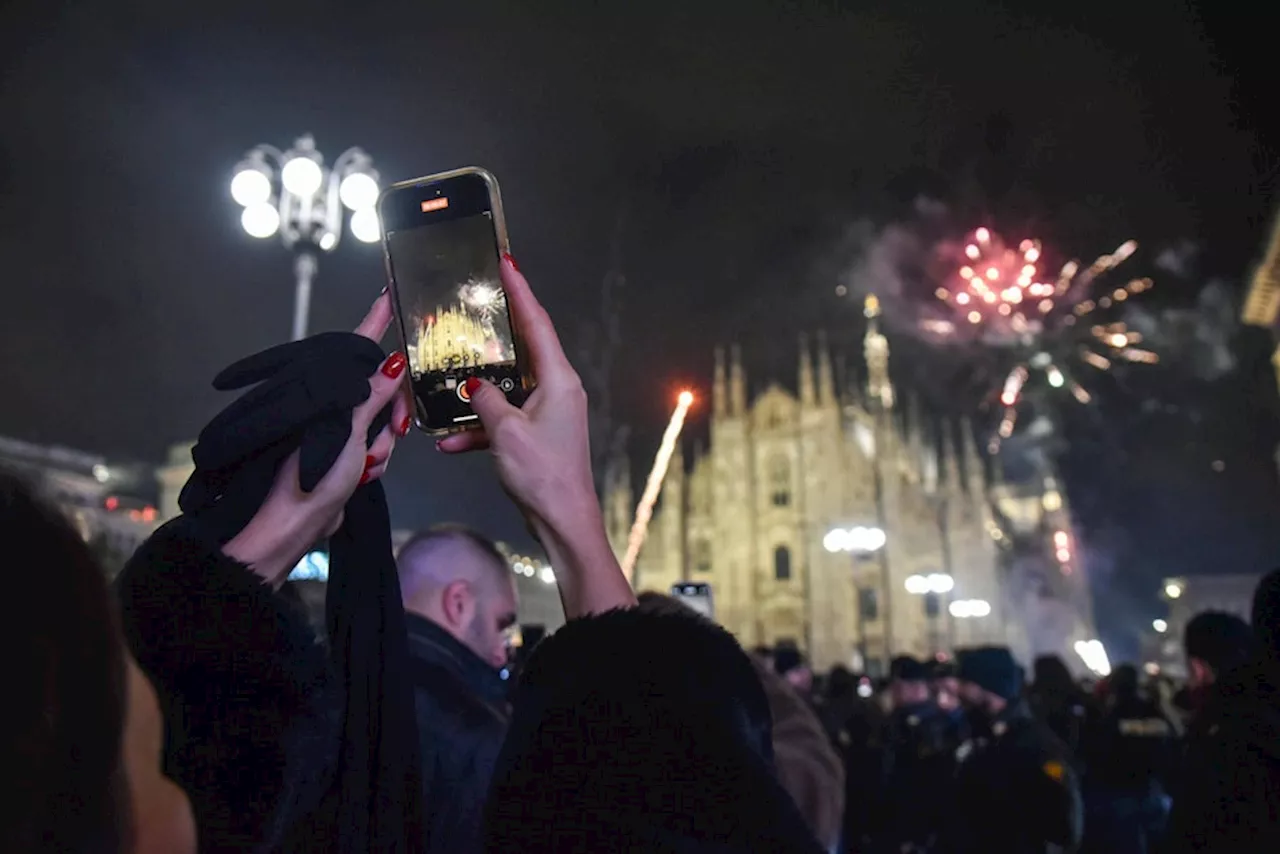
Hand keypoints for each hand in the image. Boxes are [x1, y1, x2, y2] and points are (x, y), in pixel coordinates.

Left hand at [223, 293, 412, 585]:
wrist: (290, 528)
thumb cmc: (311, 475)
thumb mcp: (348, 432)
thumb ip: (374, 396)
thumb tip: (395, 361)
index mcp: (326, 390)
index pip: (358, 347)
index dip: (376, 322)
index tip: (390, 294)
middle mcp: (332, 404)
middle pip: (381, 391)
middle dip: (391, 415)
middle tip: (395, 434)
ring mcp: (338, 430)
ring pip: (381, 424)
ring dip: (382, 446)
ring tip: (366, 466)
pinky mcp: (342, 455)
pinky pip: (374, 448)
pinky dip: (374, 462)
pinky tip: (363, 475)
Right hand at [438, 255, 634, 615]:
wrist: (562, 522)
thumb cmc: (543, 475)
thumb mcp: (506, 432)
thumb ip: (485, 400)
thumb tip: (471, 385)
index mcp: (559, 379)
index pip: (538, 324)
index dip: (521, 292)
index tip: (507, 263)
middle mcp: (557, 390)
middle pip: (522, 350)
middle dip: (494, 335)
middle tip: (471, 308)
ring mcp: (548, 413)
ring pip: (507, 389)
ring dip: (476, 394)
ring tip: (445, 382)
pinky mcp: (537, 436)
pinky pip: (503, 421)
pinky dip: (478, 429)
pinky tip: (448, 443)